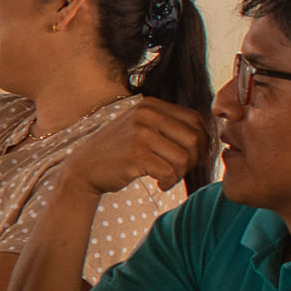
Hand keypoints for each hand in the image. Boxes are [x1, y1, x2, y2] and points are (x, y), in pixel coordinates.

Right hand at [60, 98, 208, 195]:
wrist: (84, 168)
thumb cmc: (118, 151)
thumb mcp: (141, 128)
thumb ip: (168, 125)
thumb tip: (206, 137)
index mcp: (151, 105)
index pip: (195, 120)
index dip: (201, 141)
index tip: (192, 157)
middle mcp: (146, 115)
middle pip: (194, 139)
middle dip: (194, 160)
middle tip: (181, 171)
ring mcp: (140, 134)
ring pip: (184, 158)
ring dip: (180, 174)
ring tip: (168, 179)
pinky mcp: (135, 155)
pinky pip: (169, 171)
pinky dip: (169, 182)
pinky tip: (160, 185)